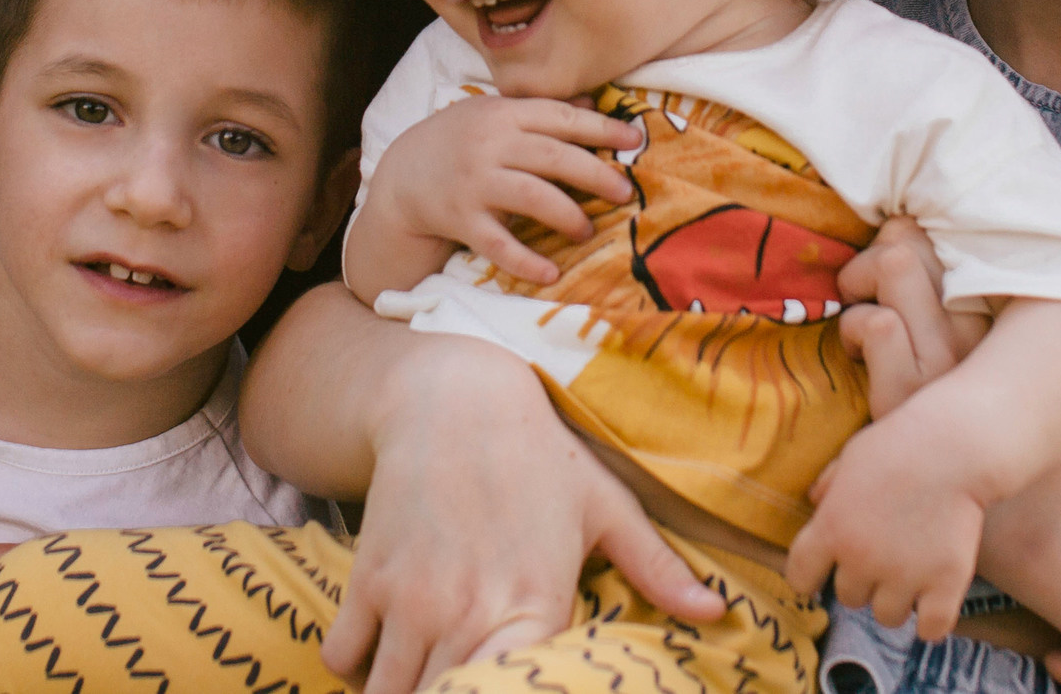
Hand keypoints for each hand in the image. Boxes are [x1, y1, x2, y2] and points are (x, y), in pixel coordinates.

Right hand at [320, 338, 721, 692]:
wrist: (453, 396)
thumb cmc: (537, 452)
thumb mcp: (603, 505)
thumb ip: (655, 568)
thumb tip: (716, 611)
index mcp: (536, 606)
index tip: (498, 690)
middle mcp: (470, 614)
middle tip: (458, 685)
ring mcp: (413, 601)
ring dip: (398, 692)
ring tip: (419, 678)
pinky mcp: (369, 580)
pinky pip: (343, 657)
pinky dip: (355, 665)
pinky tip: (379, 650)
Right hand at [356, 95, 638, 287]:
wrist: (402, 176)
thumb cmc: (458, 141)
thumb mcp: (492, 114)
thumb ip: (539, 111)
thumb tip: (592, 104)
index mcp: (502, 114)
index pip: (560, 118)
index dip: (601, 129)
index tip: (636, 140)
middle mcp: (489, 145)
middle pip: (553, 157)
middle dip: (596, 175)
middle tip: (626, 192)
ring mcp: (473, 183)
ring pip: (531, 197)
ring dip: (567, 215)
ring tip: (588, 230)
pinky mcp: (460, 219)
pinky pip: (497, 243)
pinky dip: (525, 261)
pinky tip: (550, 273)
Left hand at [785, 416, 984, 638]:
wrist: (953, 447)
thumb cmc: (898, 444)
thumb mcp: (850, 457)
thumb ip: (829, 486)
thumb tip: (815, 501)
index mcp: (831, 529)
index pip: (800, 577)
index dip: (810, 577)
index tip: (822, 573)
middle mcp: (862, 559)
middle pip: (848, 598)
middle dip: (862, 582)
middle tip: (882, 559)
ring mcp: (904, 575)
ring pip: (887, 617)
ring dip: (896, 601)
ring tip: (909, 576)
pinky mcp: (945, 584)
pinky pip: (931, 628)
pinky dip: (932, 620)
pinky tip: (934, 599)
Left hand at [834, 215, 988, 419]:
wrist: (968, 485)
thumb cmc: (949, 395)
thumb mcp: (958, 330)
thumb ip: (939, 280)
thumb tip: (897, 226)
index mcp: (993, 302)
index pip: (952, 228)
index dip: (908, 234)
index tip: (896, 259)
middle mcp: (980, 324)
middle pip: (915, 236)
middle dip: (878, 253)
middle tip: (872, 290)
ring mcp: (950, 358)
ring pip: (895, 263)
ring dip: (858, 282)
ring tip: (860, 314)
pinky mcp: (915, 392)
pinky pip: (877, 323)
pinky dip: (853, 329)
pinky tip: (856, 352)